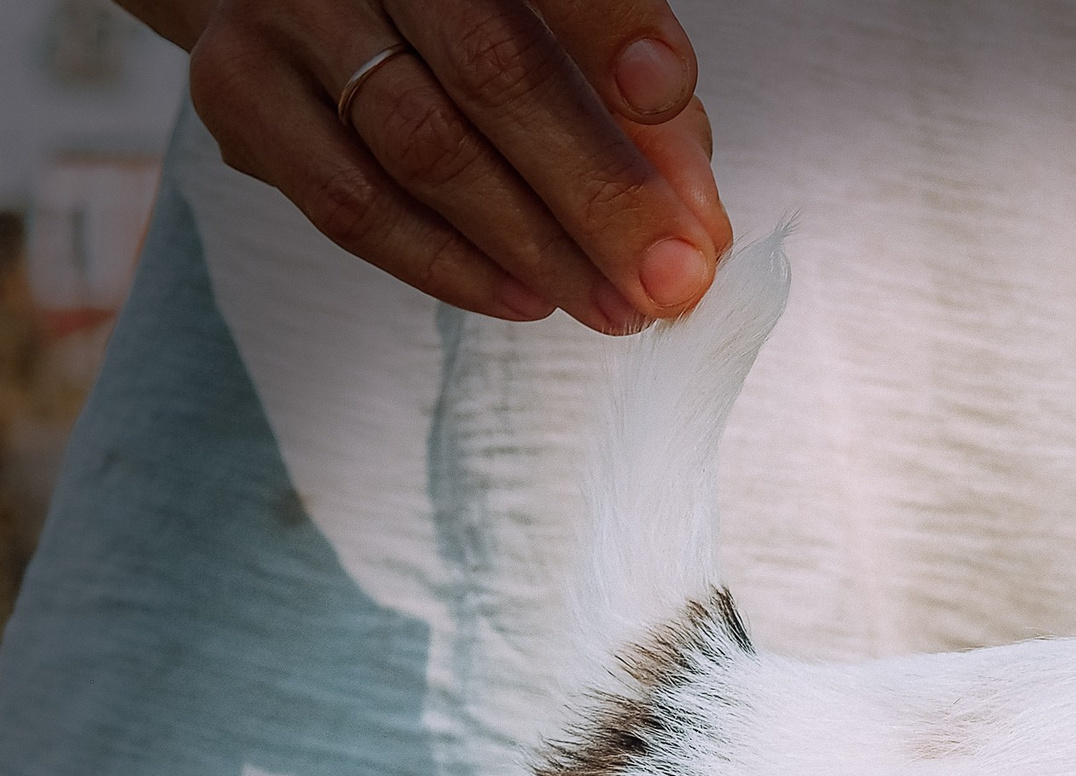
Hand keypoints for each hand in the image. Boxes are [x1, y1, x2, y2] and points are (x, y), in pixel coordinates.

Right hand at [119, 0, 730, 331]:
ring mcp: (289, 10)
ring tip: (612, 306)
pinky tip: (522, 297)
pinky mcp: (239, 88)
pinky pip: (348, 201)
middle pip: (491, 69)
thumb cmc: (466, 20)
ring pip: (421, 146)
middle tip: (668, 278)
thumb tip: (696, 223)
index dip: (611, 25)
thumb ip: (635, 112)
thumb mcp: (558, 37)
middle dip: (597, 190)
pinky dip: (447, 264)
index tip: (667, 94)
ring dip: (533, 247)